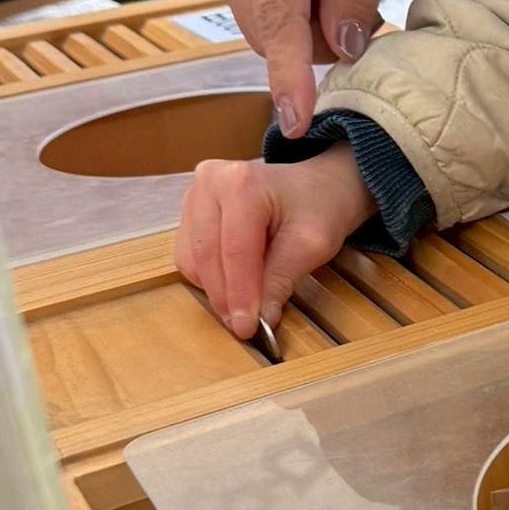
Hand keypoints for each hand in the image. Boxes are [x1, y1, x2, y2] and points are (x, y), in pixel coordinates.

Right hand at [175, 147, 374, 340]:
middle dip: (225, 297)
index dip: (239, 293)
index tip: (246, 327)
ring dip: (216, 289)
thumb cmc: (319, 207)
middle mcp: (210, 182)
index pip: (235, 249)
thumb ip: (281, 279)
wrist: (316, 187)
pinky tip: (235, 283)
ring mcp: (195, 195)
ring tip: (246, 304)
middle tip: (243, 327)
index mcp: (242, 182)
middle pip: (207, 254)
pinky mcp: (190, 212)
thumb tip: (261, 318)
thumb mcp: (312, 244)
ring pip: (192, 259)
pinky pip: (189, 257)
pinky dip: (210, 278)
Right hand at [195, 0, 394, 140]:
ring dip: (304, 22)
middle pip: (272, 33)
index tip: (296, 120)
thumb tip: (347, 49)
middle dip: (318, 38)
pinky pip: (256, 8)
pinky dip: (289, 7)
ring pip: (263, 27)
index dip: (289, 75)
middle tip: (359, 3)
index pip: (278, 20)